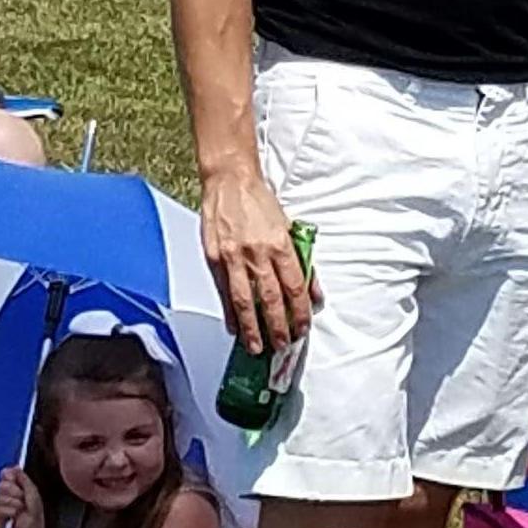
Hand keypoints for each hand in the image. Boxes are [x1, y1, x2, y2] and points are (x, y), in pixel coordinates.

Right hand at [0, 468, 35, 527]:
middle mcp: (8, 492)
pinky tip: (13, 516)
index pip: (7, 473)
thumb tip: (15, 466)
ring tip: (19, 510)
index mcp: (18, 485)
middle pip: (2, 485)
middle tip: (22, 501)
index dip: (10, 476)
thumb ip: (24, 480)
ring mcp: (1, 503)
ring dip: (12, 504)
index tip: (15, 482)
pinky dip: (6, 512)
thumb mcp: (33, 495)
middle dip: (14, 493)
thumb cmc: (34, 517)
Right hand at [201, 162, 310, 355]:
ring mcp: (233, 256)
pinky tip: (235, 327)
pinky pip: (224, 291)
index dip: (300, 311)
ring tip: (258, 347)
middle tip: (282, 345)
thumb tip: (313, 291)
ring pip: (245, 301)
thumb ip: (302, 260)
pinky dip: (230, 312)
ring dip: (252, 328)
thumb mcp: (288, 227)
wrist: (229, 181)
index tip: (303, 327)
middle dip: (277, 327)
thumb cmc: (259, 202)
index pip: (294, 286)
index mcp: (280, 243)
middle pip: (271, 299)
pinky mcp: (214, 257)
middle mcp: (257, 252)